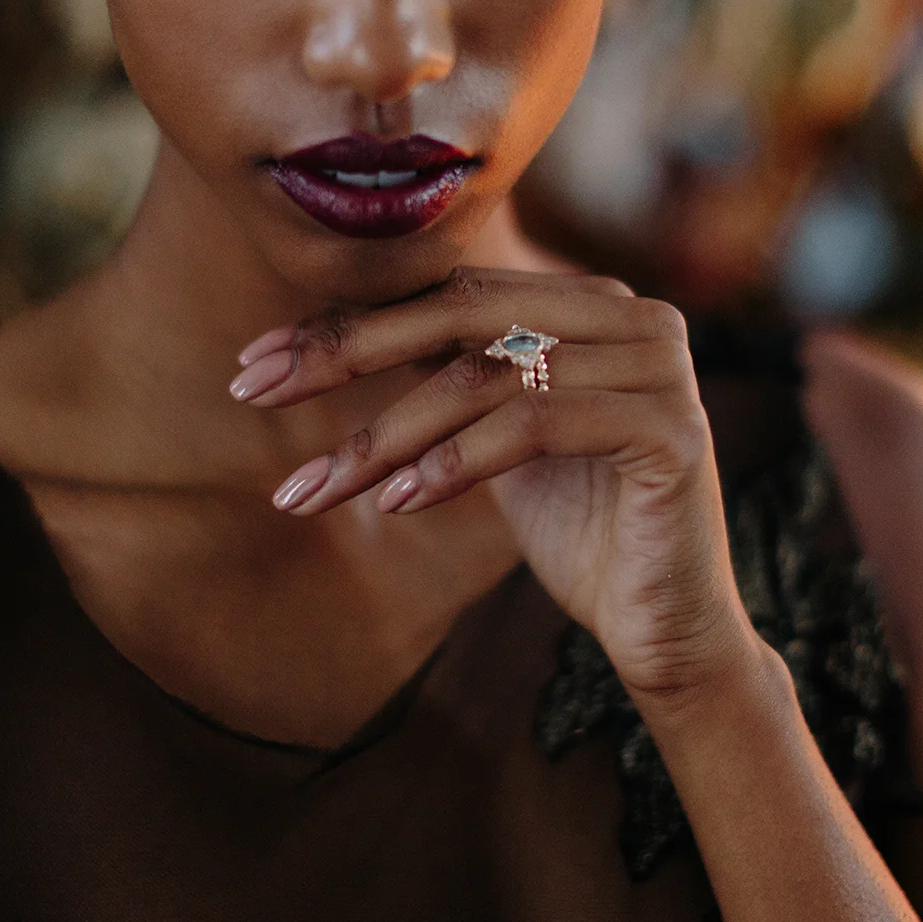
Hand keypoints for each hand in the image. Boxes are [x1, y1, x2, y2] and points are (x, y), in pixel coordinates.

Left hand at [230, 268, 757, 700]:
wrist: (664, 628)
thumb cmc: (577, 532)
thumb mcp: (494, 441)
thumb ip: (448, 380)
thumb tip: (329, 344)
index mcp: (587, 303)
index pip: (448, 294)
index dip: (347, 326)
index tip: (255, 366)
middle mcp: (629, 316)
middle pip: (460, 314)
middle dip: (345, 353)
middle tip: (253, 392)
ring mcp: (656, 365)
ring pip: (486, 376)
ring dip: (386, 435)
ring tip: (315, 490)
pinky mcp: (668, 428)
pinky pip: (533, 423)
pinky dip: (456, 460)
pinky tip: (401, 501)